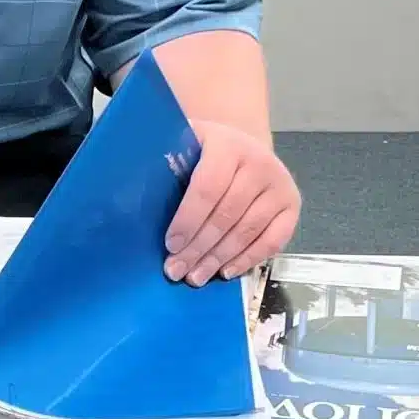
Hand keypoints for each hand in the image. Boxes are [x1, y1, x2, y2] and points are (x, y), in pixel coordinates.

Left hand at [164, 121, 298, 286]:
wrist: (243, 145)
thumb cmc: (202, 150)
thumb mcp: (182, 141)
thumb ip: (163, 157)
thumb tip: (125, 190)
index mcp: (227, 144)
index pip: (207, 188)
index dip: (188, 220)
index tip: (170, 244)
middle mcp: (259, 162)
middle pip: (226, 215)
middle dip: (199, 247)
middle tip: (176, 271)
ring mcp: (280, 185)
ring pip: (247, 231)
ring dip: (219, 259)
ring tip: (196, 277)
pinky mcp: (292, 206)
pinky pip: (272, 241)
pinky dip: (248, 260)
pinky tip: (226, 272)